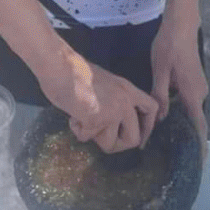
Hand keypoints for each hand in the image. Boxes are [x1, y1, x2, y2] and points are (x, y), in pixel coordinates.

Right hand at [39, 45, 159, 152]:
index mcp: (127, 89)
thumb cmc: (72, 70)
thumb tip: (110, 121)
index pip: (151, 109)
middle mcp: (124, 101)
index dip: (147, 128)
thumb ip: (112, 98)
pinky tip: (72, 117)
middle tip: (100, 136)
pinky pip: (87, 138)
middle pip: (133, 139)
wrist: (58, 65)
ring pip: (110, 144)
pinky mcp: (96, 120)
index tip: (139, 139)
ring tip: (81, 120)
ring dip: (93, 136)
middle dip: (116, 144)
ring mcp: (112, 112)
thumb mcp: (102, 82)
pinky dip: (77, 130)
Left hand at [151, 19, 209, 159]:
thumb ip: (160, 95)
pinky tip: (167, 116)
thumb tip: (160, 119)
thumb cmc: (169, 47)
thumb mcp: (159, 71)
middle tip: (174, 155)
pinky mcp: (194, 81)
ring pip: (191, 111)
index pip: (199, 125)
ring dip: (183, 124)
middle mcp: (200, 93)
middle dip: (188, 138)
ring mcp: (199, 87)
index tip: (201, 161)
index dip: (200, 144)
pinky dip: (182, 112)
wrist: (181, 26)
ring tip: (167, 140)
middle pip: (196, 121)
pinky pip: (189, 102)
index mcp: (192, 94)